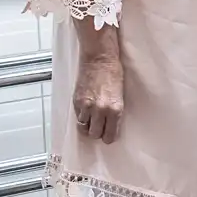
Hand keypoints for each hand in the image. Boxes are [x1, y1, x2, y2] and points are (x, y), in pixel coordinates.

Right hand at [71, 23, 123, 143]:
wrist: (99, 59)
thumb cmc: (113, 73)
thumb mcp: (120, 95)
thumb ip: (114, 111)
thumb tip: (109, 124)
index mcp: (115, 109)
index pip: (110, 135)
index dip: (108, 137)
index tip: (108, 136)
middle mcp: (100, 110)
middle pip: (95, 134)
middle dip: (97, 133)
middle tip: (99, 128)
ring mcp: (87, 106)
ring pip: (84, 129)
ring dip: (88, 127)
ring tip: (91, 121)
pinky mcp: (76, 101)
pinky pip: (77, 118)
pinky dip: (81, 118)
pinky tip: (85, 112)